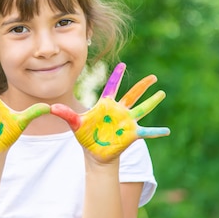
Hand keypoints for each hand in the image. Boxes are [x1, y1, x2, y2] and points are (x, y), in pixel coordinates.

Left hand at [51, 62, 169, 161]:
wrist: (94, 154)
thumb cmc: (86, 136)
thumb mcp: (75, 124)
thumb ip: (66, 114)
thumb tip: (51, 108)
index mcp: (106, 105)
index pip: (112, 87)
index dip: (117, 76)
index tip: (123, 64)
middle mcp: (119, 110)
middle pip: (133, 95)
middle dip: (143, 85)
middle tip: (154, 77)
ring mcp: (126, 121)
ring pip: (142, 108)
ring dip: (152, 101)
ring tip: (162, 93)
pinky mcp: (131, 133)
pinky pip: (146, 132)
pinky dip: (156, 131)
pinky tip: (167, 130)